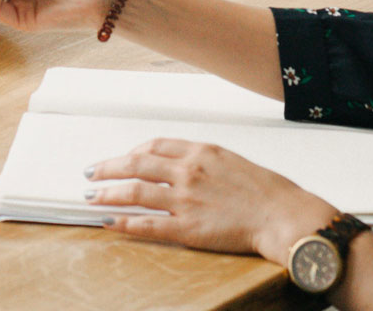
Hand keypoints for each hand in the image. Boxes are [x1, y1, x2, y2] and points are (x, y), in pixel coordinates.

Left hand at [85, 138, 335, 261]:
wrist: (280, 213)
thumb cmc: (263, 189)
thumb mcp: (231, 160)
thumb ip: (204, 160)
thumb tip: (182, 164)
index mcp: (201, 150)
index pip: (156, 145)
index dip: (133, 151)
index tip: (122, 157)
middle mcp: (189, 170)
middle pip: (138, 164)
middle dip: (110, 167)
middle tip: (92, 172)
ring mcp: (186, 199)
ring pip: (136, 192)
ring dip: (109, 193)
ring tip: (92, 196)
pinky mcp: (187, 228)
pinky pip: (148, 224)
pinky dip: (125, 222)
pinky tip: (111, 222)